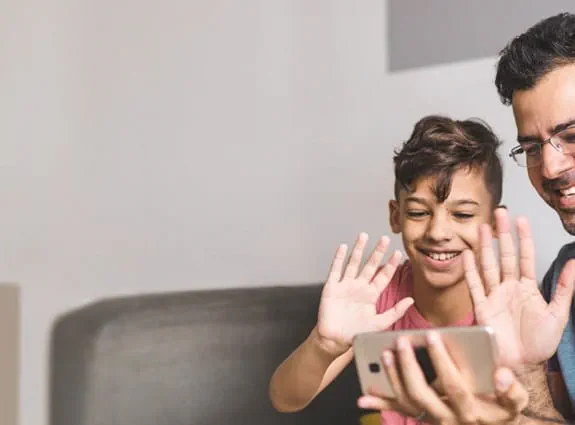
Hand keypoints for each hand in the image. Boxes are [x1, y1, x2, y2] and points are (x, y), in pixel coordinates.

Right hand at [315, 233, 413, 355]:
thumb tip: (411, 300)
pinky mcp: (331, 287)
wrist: (334, 340)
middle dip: (377, 252)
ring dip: (358, 250)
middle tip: (384, 239)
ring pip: (353, 263)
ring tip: (364, 236)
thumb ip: (395, 312)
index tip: (398, 253)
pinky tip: (343, 248)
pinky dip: (338, 258)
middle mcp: (359, 287)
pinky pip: (335, 270)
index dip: (390, 265)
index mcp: (371, 295)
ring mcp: (345, 285)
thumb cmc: (356, 333)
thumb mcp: (380, 324)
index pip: (383, 276)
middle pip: (370, 265)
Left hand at [357, 331, 528, 424]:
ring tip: (384, 354)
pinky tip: (362, 398)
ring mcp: (431, 419)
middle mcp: (447, 418)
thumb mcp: (513, 403)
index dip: (441, 361)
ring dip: (392, 379)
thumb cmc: (500, 410)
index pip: (453, 385)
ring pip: (407, 401)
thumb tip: (501, 374)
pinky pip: (398, 411)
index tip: (430, 336)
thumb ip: (511, 390)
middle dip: (409, 366)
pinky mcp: (421, 417)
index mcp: (470, 410)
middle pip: (422, 393)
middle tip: (400, 340)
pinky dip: (379, 404)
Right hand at [463, 208, 574, 367]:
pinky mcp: (481, 307)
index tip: (521, 220)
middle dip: (503, 234)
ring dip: (485, 246)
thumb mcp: (558, 314)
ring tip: (482, 228)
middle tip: (500, 213)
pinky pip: (474, 285)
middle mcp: (509, 288)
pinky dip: (469, 270)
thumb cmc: (539, 343)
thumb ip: (563, 288)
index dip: (524, 238)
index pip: (525, 257)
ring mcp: (494, 296)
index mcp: (527, 288)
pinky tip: (467, 255)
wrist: (522, 365)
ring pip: (488, 265)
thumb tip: (573, 262)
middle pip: (505, 255)